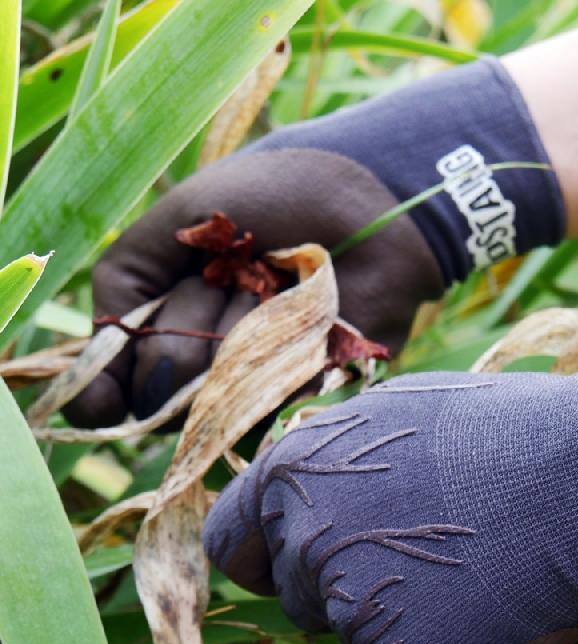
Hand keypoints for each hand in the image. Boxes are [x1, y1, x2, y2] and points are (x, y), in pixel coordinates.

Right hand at [63, 148, 441, 426]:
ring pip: (210, 397)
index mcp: (168, 305)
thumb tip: (95, 374)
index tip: (99, 403)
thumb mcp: (184, 216)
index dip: (102, 393)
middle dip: (186, 328)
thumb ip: (127, 277)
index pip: (117, 372)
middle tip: (230, 276)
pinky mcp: (299, 387)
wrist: (370, 202)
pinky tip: (300, 320)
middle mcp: (205, 346)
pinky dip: (274, 362)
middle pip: (160, 383)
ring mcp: (253, 371)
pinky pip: (263, 403)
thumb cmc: (277, 195)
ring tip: (273, 284)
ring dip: (235, 335)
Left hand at [202, 337, 577, 643]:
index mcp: (295, 472)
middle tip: (429, 559)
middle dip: (352, 589)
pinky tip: (502, 616)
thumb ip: (340, 464)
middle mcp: (308, 542)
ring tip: (483, 576)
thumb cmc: (507, 431)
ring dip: (414, 627)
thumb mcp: (401, 416)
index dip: (264, 557)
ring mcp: (355, 610)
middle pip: (304, 599)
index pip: (235, 543)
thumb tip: (315, 498)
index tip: (293, 566)